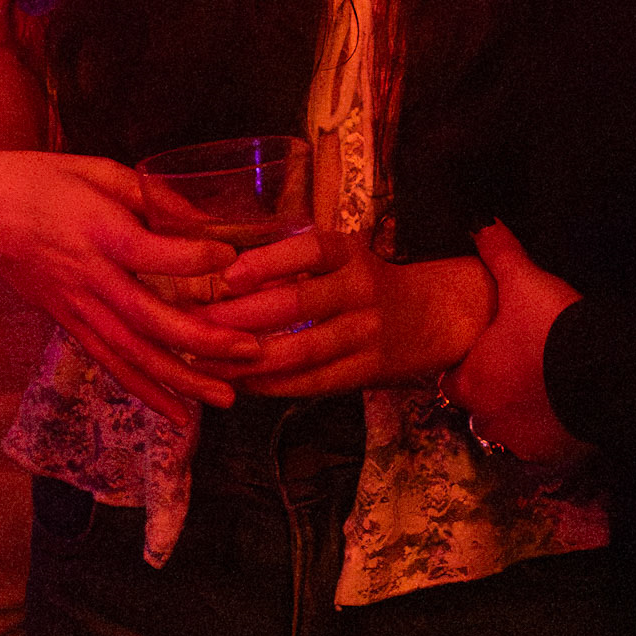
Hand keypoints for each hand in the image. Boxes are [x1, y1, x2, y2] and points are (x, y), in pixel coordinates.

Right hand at [0, 145, 261, 423]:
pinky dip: (143, 390)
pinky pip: (108, 363)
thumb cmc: (42, 179)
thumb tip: (204, 220)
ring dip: (180, 380)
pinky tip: (177, 413)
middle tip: (251, 350)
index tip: (232, 259)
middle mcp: (87, 276)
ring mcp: (75, 307)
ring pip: (130, 353)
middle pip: (146, 318)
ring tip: (227, 397)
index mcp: (95, 230)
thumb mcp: (97, 169)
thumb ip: (150, 194)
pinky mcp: (67, 324)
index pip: (148, 252)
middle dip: (201, 340)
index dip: (191, 258)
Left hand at [199, 228, 495, 396]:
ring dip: (251, 360)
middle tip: (198, 325)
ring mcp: (366, 333)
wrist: (437, 315)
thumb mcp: (342, 258)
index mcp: (350, 253)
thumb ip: (294, 266)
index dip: (269, 262)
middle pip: (298, 304)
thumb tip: (221, 275)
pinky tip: (242, 383)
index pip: (309, 250)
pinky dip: (275, 385)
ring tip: (208, 362)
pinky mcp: (367, 370)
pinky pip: (315, 382)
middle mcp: (361, 289)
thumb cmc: (369, 281)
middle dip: (243, 317)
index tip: (228, 275)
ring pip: (303, 351)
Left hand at [440, 222, 587, 463]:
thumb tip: (479, 221)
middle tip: (516, 364)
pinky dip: (549, 430)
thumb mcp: (524, 280)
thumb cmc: (554, 329)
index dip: (465, 363)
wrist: (608, 372)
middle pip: (478, 408)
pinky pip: (542, 445)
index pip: (450, 379)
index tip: (483, 349)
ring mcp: (520, 441)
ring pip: (508, 430)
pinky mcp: (554, 455)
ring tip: (541, 385)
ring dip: (518, 412)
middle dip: (492, 390)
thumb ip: (498, 252)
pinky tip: (562, 406)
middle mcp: (489, 418)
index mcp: (471, 381)